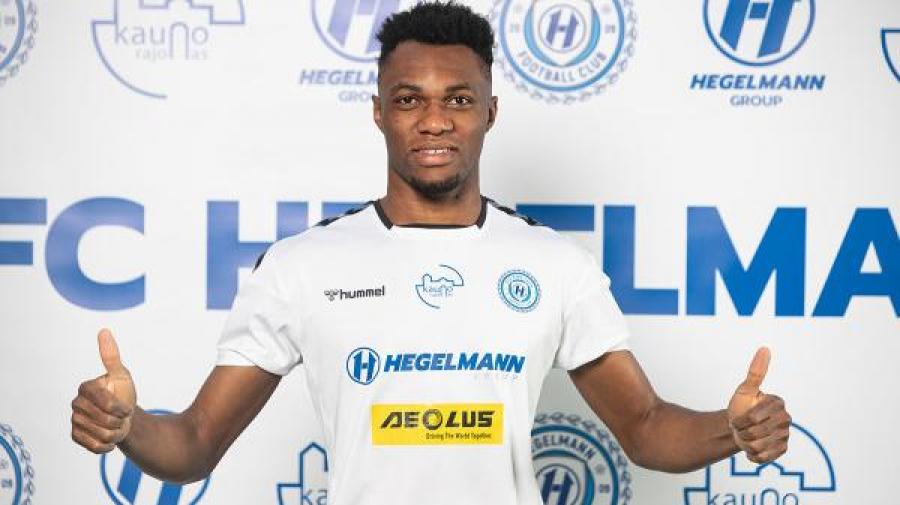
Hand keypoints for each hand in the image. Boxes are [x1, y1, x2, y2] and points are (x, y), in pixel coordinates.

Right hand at [71, 329, 137, 452]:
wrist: (123, 417)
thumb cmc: (123, 394)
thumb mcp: (121, 375)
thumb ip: (111, 356)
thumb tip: (104, 331)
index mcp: (86, 387)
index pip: (106, 403)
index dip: (121, 408)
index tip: (127, 408)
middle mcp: (76, 403)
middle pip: (105, 420)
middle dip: (120, 421)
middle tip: (121, 417)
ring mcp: (74, 420)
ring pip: (101, 434)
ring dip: (115, 433)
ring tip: (115, 425)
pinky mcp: (75, 436)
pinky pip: (93, 446)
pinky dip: (107, 445)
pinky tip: (109, 439)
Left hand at [726, 347, 790, 463]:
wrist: (738, 427)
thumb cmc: (741, 406)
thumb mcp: (745, 390)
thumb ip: (756, 372)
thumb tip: (765, 348)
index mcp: (778, 403)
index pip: (754, 417)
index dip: (741, 419)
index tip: (739, 415)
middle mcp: (786, 419)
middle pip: (756, 433)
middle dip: (742, 432)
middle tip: (741, 427)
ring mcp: (786, 435)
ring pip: (759, 446)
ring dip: (746, 443)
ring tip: (747, 436)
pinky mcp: (783, 450)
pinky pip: (764, 457)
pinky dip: (752, 454)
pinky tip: (751, 447)